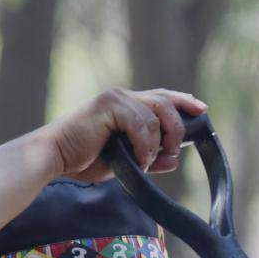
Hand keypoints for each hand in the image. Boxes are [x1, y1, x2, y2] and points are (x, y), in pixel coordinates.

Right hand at [50, 88, 206, 183]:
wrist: (56, 158)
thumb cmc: (85, 159)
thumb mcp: (126, 160)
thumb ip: (150, 158)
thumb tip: (174, 159)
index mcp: (127, 104)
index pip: (162, 97)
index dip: (183, 101)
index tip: (202, 110)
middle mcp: (122, 96)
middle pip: (165, 103)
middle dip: (177, 128)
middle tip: (175, 150)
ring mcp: (115, 98)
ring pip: (155, 118)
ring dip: (156, 145)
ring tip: (144, 161)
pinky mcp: (107, 106)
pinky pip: (141, 125)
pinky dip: (144, 146)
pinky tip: (137, 159)